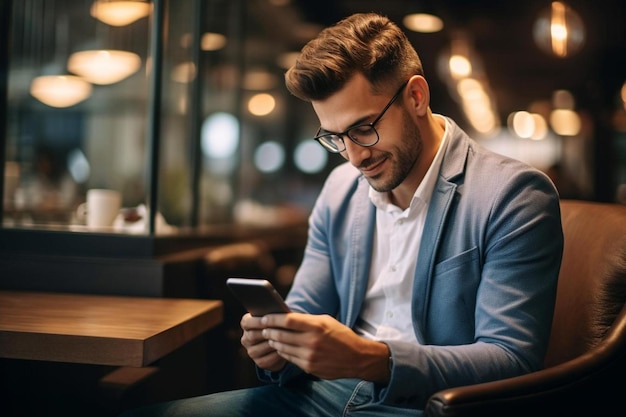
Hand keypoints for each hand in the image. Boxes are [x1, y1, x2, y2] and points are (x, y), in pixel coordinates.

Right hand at [240, 313, 286, 371]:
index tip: (266, 319)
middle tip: (278, 329)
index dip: (256, 322)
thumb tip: (279, 313)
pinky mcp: (260, 362)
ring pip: (260, 348)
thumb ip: (272, 315)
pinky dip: (276, 354)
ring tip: (283, 339)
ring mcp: (251, 352)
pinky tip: (284, 349)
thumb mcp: (273, 319)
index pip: (246, 323)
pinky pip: (268, 359)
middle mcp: (246, 339)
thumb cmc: (277, 326)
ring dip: (272, 343)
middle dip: (266, 332)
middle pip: (252, 336)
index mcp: (246, 325)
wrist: (280, 343)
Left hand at [260, 313, 389, 382]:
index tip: (264, 317)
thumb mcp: (326, 321)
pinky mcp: (308, 367)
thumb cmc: (341, 335)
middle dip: (269, 330)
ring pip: (282, 347)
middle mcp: (312, 341)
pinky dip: (283, 352)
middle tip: (263, 328)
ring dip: (274, 341)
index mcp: (317, 326)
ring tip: (270, 337)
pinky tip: (281, 347)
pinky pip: (289, 358)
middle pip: (281, 334)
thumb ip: (306, 320)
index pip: (287, 320)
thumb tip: (285, 317)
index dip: (273, 318)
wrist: (357, 358)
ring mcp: (310, 356)